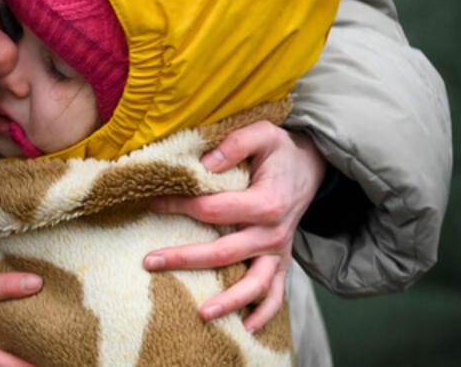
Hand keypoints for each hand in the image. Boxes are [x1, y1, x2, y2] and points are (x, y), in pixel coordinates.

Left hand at [143, 122, 325, 331]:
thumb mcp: (263, 133)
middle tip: (149, 262)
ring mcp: (278, 251)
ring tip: (200, 313)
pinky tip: (245, 328)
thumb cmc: (279, 151)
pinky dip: (264, 314)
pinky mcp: (282, 262)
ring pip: (255, 284)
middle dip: (185, 259)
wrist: (310, 167)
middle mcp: (273, 233)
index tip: (152, 203)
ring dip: (229, 301)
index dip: (180, 206)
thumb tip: (205, 164)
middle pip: (224, 253)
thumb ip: (235, 143)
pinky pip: (277, 295)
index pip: (214, 210)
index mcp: (266, 202)